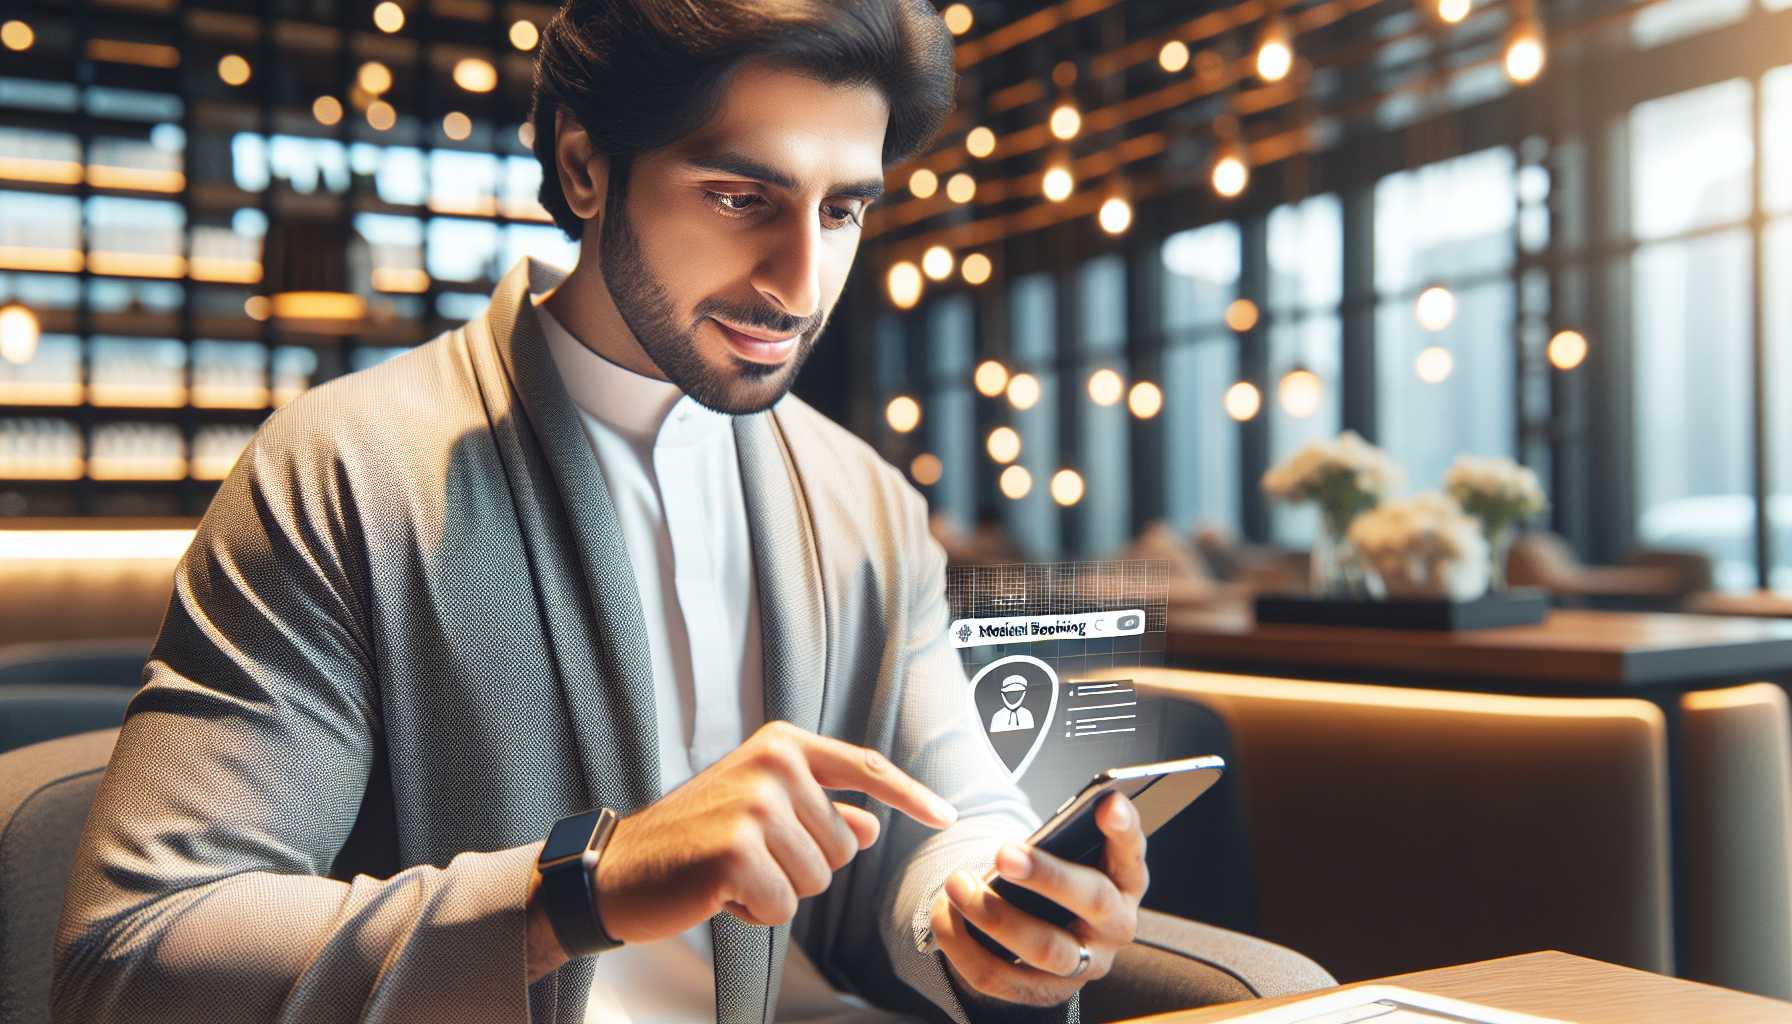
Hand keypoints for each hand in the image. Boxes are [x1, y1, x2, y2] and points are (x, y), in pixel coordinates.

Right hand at [594, 720, 957, 944]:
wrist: (618, 869)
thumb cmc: (691, 838)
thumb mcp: (759, 808)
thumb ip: (819, 809)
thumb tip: (870, 825)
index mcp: (781, 743)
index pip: (864, 767)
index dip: (909, 795)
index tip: (947, 815)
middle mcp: (772, 763)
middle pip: (843, 844)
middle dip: (802, 864)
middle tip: (745, 854)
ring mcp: (755, 804)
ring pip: (818, 878)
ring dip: (778, 889)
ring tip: (730, 870)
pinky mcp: (737, 851)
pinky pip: (783, 906)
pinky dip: (754, 912)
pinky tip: (717, 891)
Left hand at [928, 793, 1146, 1007]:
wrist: (1046, 930)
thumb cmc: (1058, 877)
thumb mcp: (1070, 854)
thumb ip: (1062, 839)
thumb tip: (1024, 836)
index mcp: (1126, 879)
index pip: (1132, 850)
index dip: (1123, 828)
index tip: (1105, 802)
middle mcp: (1116, 926)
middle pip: (1092, 900)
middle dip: (1047, 876)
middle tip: (1003, 852)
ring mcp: (1084, 965)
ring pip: (1046, 948)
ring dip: (997, 916)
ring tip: (957, 883)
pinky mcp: (1044, 992)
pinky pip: (1000, 977)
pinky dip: (965, 947)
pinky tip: (943, 916)